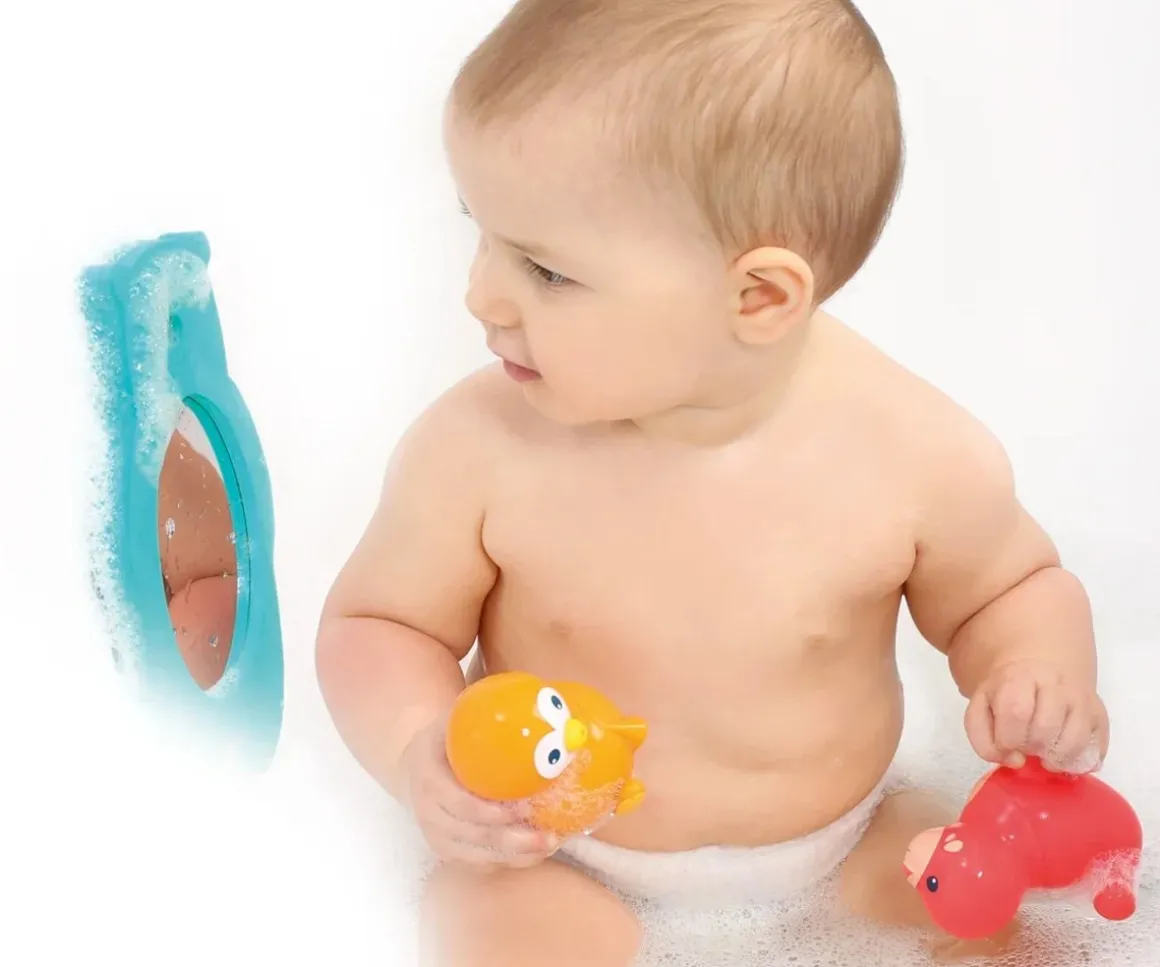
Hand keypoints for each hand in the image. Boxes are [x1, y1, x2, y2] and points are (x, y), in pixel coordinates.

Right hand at [398, 715, 558, 867]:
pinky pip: (478, 865)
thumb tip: (535, 710)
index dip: (492, 812)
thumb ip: (481, 718)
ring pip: (477, 857)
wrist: (413, 764)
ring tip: (550, 845)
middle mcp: (428, 814)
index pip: (461, 804)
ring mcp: (436, 837)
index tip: (524, 807)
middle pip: (473, 836)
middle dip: (513, 840)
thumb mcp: (453, 722)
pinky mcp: (447, 852)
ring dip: (516, 856)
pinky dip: (507, 862)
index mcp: (429, 779)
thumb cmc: (444, 739)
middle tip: (548, 836)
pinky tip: (535, 853)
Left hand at [964, 660, 1108, 772]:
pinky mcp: (1100, 714)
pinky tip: (1065, 757)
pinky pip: (1098, 746)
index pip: (1016, 712)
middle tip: (1027, 746)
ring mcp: (1081, 699)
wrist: (1037, 664)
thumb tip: (1015, 761)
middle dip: (1032, 747)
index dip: (1008, 738)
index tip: (1006, 744)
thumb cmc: (1005, 693)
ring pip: (1076, 740)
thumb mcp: (981, 707)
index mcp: (1019, 678)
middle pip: (1046, 728)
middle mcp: (1055, 684)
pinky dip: (1081, 761)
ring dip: (1057, 758)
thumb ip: (983, 738)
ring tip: (1046, 754)